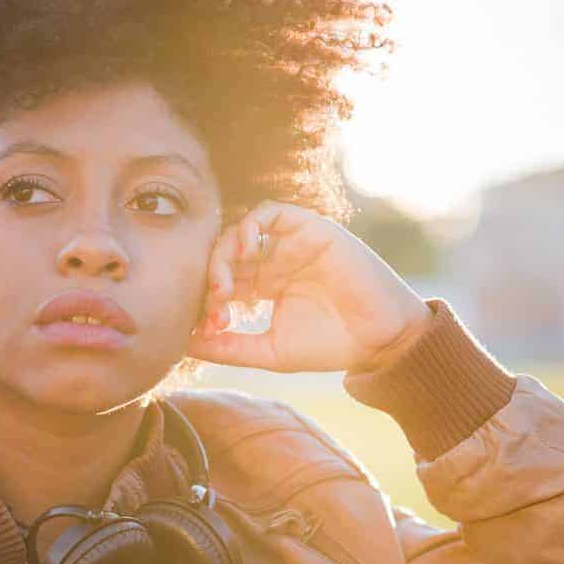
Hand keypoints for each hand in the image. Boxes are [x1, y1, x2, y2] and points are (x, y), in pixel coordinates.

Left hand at [187, 200, 434, 373]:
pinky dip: (249, 226)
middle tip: (214, 307)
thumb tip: (184, 344)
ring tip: (223, 287)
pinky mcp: (308, 228)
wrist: (379, 339)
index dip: (206, 301)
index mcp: (262, 286)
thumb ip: (229, 347)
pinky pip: (269, 212)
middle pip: (224, 256)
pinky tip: (244, 252)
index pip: (219, 282)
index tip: (207, 329)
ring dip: (223, 255)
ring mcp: (289, 243)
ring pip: (239, 233)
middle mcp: (272, 260)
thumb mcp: (270, 350)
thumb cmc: (329, 346)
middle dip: (210, 279)